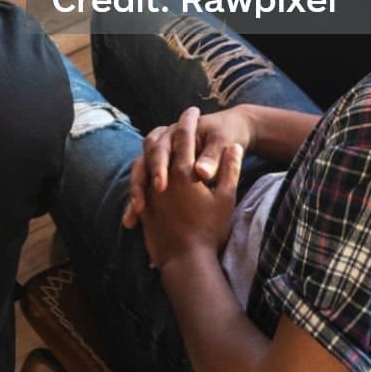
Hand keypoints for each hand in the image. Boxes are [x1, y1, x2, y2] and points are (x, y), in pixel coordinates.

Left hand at [129, 107, 244, 267]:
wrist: (188, 261)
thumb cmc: (210, 230)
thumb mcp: (226, 198)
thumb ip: (228, 170)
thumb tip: (233, 147)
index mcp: (182, 171)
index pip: (183, 136)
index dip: (189, 121)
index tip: (193, 110)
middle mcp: (161, 177)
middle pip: (158, 145)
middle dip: (167, 132)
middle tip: (174, 124)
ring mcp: (149, 191)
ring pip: (143, 160)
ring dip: (152, 150)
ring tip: (159, 144)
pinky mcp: (143, 206)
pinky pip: (138, 182)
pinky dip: (143, 173)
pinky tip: (150, 173)